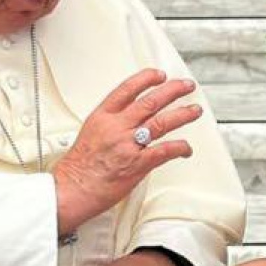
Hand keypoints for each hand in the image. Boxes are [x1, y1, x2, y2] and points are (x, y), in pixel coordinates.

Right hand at [53, 69, 201, 235]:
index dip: (146, 79)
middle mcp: (117, 127)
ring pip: (162, 122)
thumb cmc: (77, 168)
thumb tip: (127, 124)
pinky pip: (165, 151)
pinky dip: (179, 148)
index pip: (128, 89)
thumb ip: (110, 125)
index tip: (159, 75)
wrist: (71, 190)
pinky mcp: (138, 164)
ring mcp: (128, 144)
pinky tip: (186, 148)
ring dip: (182, 114)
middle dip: (173, 90)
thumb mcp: (89, 134)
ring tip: (194, 110)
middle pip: (150, 101)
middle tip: (186, 86)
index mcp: (103, 117)